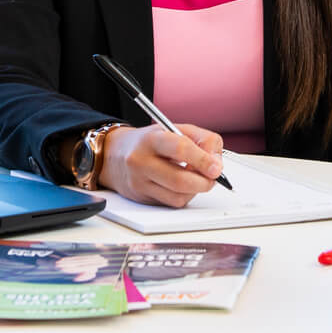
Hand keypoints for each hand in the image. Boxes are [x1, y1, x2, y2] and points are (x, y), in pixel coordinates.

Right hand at [101, 123, 224, 206]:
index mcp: (152, 138)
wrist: (114, 155)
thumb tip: (216, 164)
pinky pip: (171, 203)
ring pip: (178, 197)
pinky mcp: (141, 198)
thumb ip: (202, 140)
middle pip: (180, 180)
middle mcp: (141, 161)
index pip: (180, 149)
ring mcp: (139, 182)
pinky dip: (184, 196)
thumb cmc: (149, 141)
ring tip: (197, 179)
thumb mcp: (175, 129)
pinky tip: (182, 186)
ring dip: (195, 191)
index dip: (203, 160)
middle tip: (212, 178)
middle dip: (204, 182)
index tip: (216, 168)